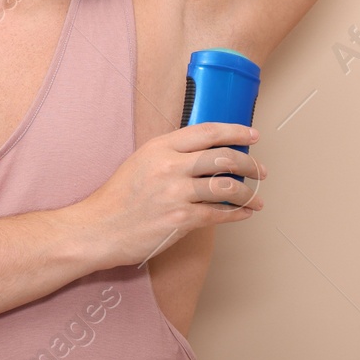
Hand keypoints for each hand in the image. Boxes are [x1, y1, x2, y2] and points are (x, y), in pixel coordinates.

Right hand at [73, 121, 265, 268]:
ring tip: (257, 197)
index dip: (235, 131)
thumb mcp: (141, 162)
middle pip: (222, 157)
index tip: (253, 135)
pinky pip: (219, 214)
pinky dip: (237, 214)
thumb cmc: (119, 197)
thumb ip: (171, 155)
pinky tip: (245, 213)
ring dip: (249, 193)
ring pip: (226, 187)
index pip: (207, 132)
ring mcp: (175, 193)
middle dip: (249, 164)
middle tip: (260, 170)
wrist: (98, 228)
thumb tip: (206, 155)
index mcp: (160, 147)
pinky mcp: (179, 220)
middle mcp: (169, 166)